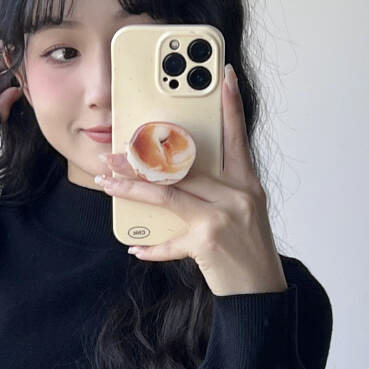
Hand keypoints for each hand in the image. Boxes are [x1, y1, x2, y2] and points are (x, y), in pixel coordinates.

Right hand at [0, 38, 24, 124]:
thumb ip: (1, 110)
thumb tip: (17, 92)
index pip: (3, 94)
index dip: (17, 86)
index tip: (32, 81)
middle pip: (0, 76)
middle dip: (14, 70)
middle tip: (30, 63)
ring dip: (5, 57)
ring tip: (21, 52)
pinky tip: (6, 45)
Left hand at [93, 65, 288, 296]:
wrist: (261, 293)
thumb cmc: (249, 250)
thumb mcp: (243, 212)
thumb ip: (216, 191)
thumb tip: (175, 178)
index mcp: (247, 183)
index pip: (238, 135)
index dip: (231, 104)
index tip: (225, 75)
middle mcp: (237, 194)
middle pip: (183, 166)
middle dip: (142, 158)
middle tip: (113, 153)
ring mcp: (222, 216)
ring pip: (167, 194)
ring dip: (131, 188)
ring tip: (106, 181)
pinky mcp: (208, 241)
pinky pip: (170, 241)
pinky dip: (151, 246)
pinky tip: (135, 246)